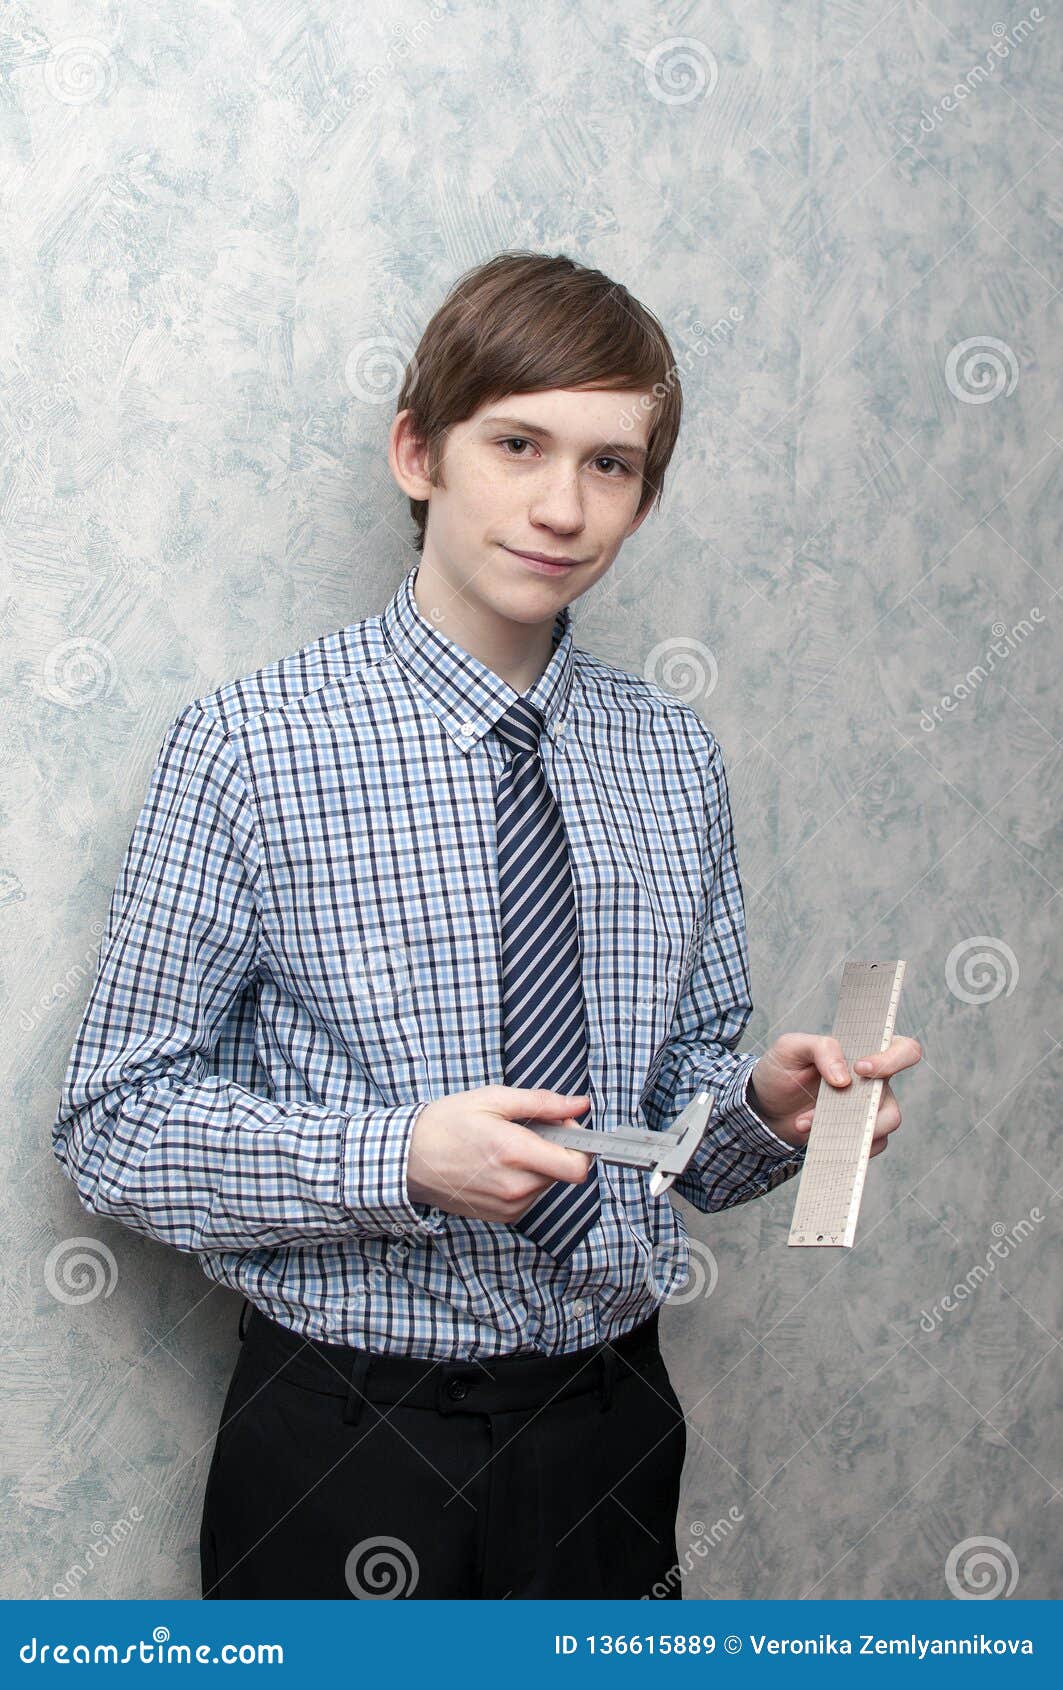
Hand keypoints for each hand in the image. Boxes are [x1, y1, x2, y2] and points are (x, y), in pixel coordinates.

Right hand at [406, 1085, 593, 1223]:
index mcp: (514, 1152)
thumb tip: (579, 1104)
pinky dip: (525, 1180)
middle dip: (557, 1149)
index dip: (581, 1144)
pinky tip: (499, 1165)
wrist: (408, 1159)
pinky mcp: (503, 1217)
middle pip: (565, 1172)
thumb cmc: (446, 1124)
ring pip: (549, 1184)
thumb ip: (542, 1103)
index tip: (568, 1129)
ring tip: (507, 1148)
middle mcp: (515, 1186)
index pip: (577, 1166)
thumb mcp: (493, 1099)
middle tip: (528, 1130)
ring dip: (540, 1165)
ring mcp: (509, 1206)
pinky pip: (531, 1196)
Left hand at [748, 1032, 922, 1154]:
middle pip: (895, 1095)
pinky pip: (869, 1145)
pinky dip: (843, 1143)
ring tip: (807, 1123)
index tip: (861, 1068)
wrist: (766, 1106)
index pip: (902, 1049)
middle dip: (873, 1107)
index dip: (892, 1059)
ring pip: (885, 1124)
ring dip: (848, 1127)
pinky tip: (814, 1135)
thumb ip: (821, 1048)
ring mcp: (868, 1111)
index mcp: (864, 1052)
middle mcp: (873, 1083)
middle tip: (839, 1106)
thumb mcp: (792, 1047)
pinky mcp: (859, 1135)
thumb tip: (844, 1078)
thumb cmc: (782, 1069)